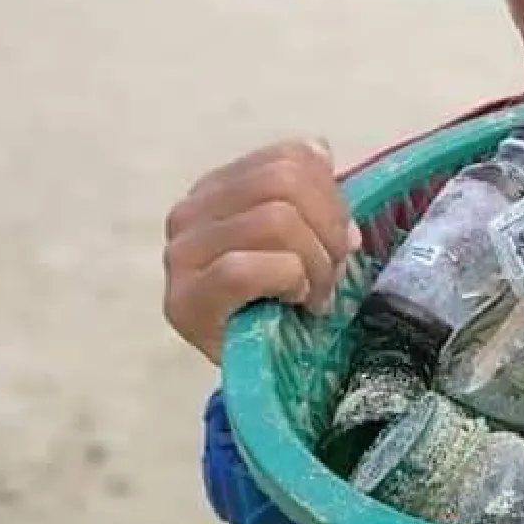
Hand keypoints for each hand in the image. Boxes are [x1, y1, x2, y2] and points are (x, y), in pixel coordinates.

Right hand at [163, 138, 361, 363]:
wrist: (254, 372)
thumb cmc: (280, 302)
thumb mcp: (301, 239)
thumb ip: (307, 193)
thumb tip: (321, 152)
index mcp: (219, 189)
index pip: (291, 157)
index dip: (332, 195)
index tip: (342, 238)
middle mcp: (190, 213)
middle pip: (285, 181)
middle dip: (329, 228)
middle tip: (335, 270)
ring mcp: (181, 255)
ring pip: (275, 219)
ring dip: (316, 262)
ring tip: (316, 293)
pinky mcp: (184, 300)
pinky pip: (246, 268)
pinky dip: (288, 281)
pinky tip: (293, 301)